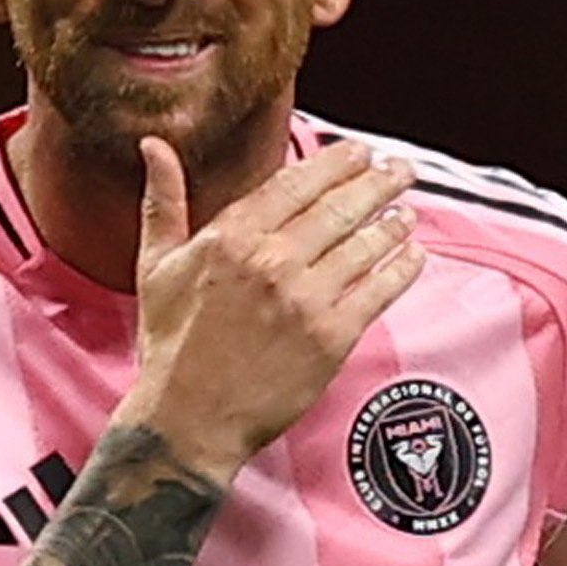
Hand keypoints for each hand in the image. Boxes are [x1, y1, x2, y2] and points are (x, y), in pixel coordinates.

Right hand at [115, 135, 424, 481]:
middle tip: (399, 170)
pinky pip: (378, 292)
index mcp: (231, 237)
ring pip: (364, 246)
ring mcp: (306, 299)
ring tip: (406, 213)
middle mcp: (273, 260)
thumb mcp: (156, 265)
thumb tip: (154, 145)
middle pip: (340, 207)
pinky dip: (400, 269)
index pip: (296, 183)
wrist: (189, 420)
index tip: (358, 152)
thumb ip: (163, 200)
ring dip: (392, 225)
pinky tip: (412, 256)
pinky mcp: (332, 337)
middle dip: (377, 183)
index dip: (335, 163)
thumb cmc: (170, 345)